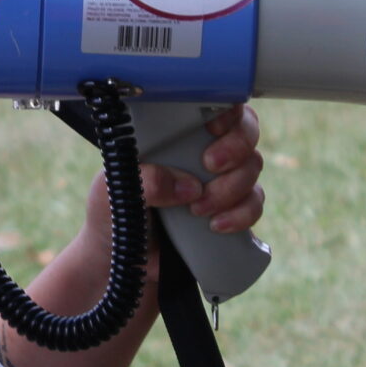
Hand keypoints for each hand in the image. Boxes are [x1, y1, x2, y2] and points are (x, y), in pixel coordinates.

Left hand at [78, 104, 267, 249]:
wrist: (117, 261)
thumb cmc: (111, 214)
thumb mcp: (116, 191)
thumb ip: (146, 181)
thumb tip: (188, 187)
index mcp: (175, 134)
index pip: (215, 104)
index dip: (226, 109)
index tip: (213, 127)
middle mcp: (202, 151)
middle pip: (246, 131)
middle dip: (235, 148)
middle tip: (209, 166)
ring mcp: (220, 180)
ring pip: (252, 168)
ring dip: (232, 188)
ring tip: (198, 210)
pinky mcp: (230, 212)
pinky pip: (254, 204)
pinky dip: (242, 214)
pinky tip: (217, 225)